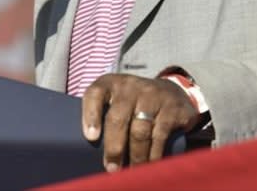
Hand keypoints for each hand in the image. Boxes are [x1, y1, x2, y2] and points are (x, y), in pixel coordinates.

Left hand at [82, 73, 199, 170]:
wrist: (174, 93)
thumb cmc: (135, 104)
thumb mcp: (116, 101)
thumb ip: (102, 116)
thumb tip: (83, 150)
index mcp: (111, 84)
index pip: (95, 93)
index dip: (90, 114)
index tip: (90, 137)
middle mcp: (131, 86)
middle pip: (117, 117)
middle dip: (114, 148)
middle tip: (111, 169)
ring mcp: (153, 95)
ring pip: (139, 130)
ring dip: (134, 156)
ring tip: (130, 172)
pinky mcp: (172, 108)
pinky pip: (160, 135)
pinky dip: (153, 154)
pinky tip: (149, 164)